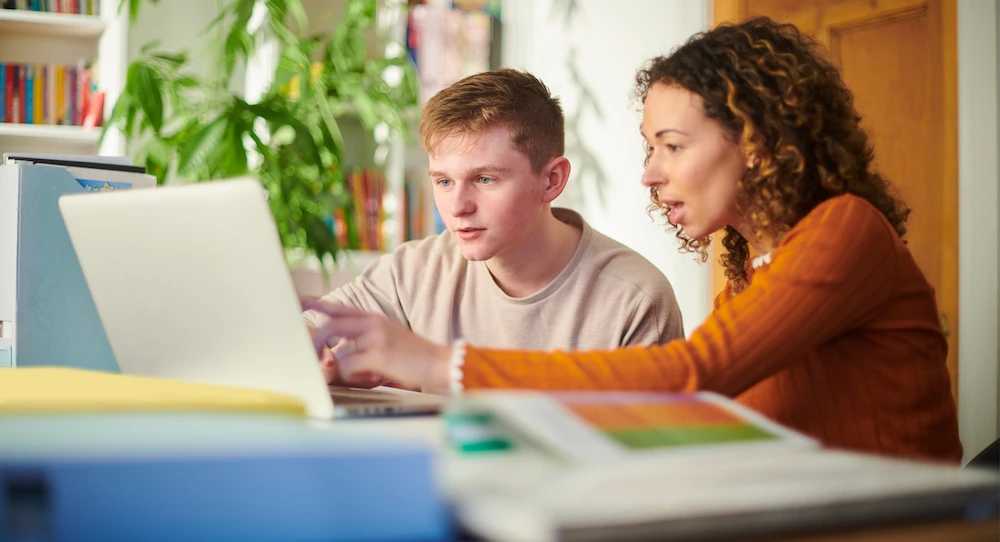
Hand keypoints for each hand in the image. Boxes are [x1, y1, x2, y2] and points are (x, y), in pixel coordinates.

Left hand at [301, 298, 452, 390]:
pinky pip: (350, 367)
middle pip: (330, 326)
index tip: (297, 300)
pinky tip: (375, 377)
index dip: (316, 303)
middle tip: (306, 356)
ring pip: (339, 353)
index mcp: (373, 318)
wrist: (440, 363)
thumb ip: (362, 343)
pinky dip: (356, 377)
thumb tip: (336, 356)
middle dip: (314, 343)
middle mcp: (372, 323)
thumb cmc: (413, 358)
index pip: (338, 308)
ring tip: (364, 374)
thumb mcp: (387, 341)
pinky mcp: (378, 353)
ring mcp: (375, 337)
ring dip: (344, 370)